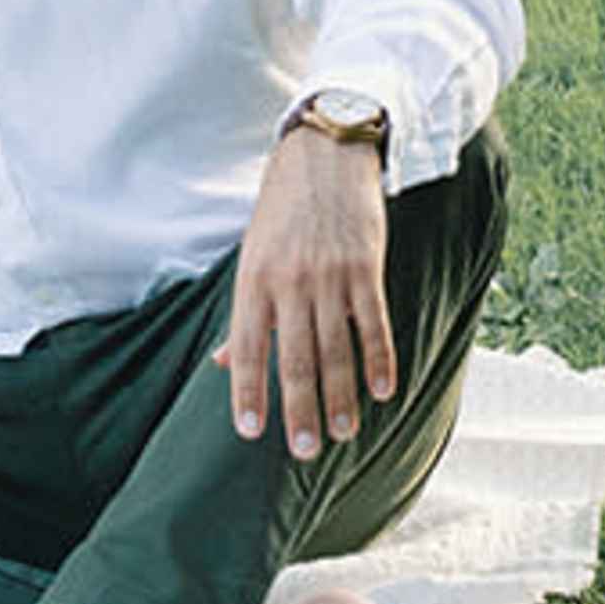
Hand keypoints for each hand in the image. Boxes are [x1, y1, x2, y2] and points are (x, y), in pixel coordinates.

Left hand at [225, 119, 395, 465]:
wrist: (324, 153)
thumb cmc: (282, 210)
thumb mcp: (251, 254)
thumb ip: (244, 314)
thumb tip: (222, 365)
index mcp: (254, 279)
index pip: (246, 347)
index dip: (248, 392)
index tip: (250, 433)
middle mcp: (289, 281)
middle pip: (294, 359)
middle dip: (300, 410)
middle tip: (305, 450)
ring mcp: (329, 275)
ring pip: (336, 350)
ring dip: (341, 398)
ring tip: (343, 433)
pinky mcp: (365, 267)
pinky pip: (374, 325)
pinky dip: (379, 362)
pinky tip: (382, 392)